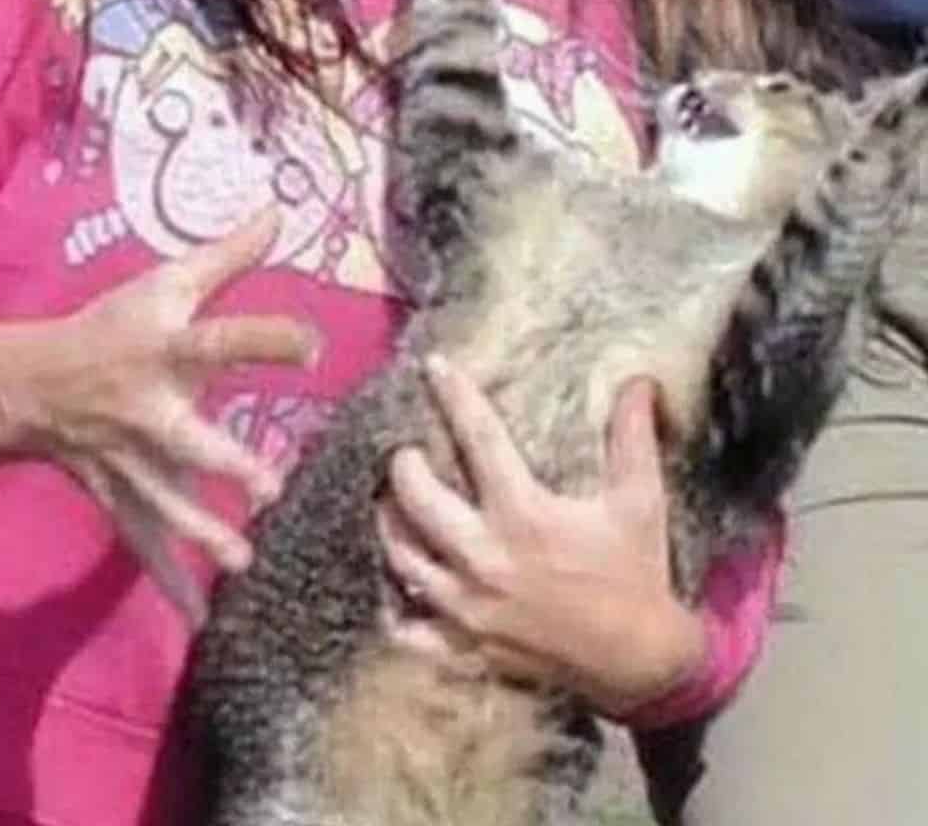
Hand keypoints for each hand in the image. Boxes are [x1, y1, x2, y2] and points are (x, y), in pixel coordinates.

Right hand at [0, 206, 318, 622]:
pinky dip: (170, 585)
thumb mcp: (162, 283)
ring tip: (241, 562)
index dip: (264, 341)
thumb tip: (282, 207)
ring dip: (199, 533)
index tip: (313, 345)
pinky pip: (144, 545)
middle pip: (184, 438)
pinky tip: (202, 620)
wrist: (28, 384)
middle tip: (268, 486)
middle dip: (220, 463)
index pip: (218, 340)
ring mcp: (129, 462)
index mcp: (163, 350)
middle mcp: (146, 410)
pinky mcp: (120, 498)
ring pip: (164, 502)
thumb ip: (227, 254)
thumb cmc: (109, 327)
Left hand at [377, 359, 704, 716]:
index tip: (433, 366)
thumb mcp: (639, 501)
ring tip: (391, 502)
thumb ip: (631, 437)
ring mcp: (468, 607)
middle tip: (405, 452)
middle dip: (402, 466)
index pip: (479, 438)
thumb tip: (639, 380)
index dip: (454, 395)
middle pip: (416, 498)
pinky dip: (395, 605)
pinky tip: (395, 579)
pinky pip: (407, 628)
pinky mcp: (464, 647)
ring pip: (401, 557)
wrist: (641, 664)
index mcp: (525, 515)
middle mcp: (486, 558)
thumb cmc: (636, 575)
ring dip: (390, 523)